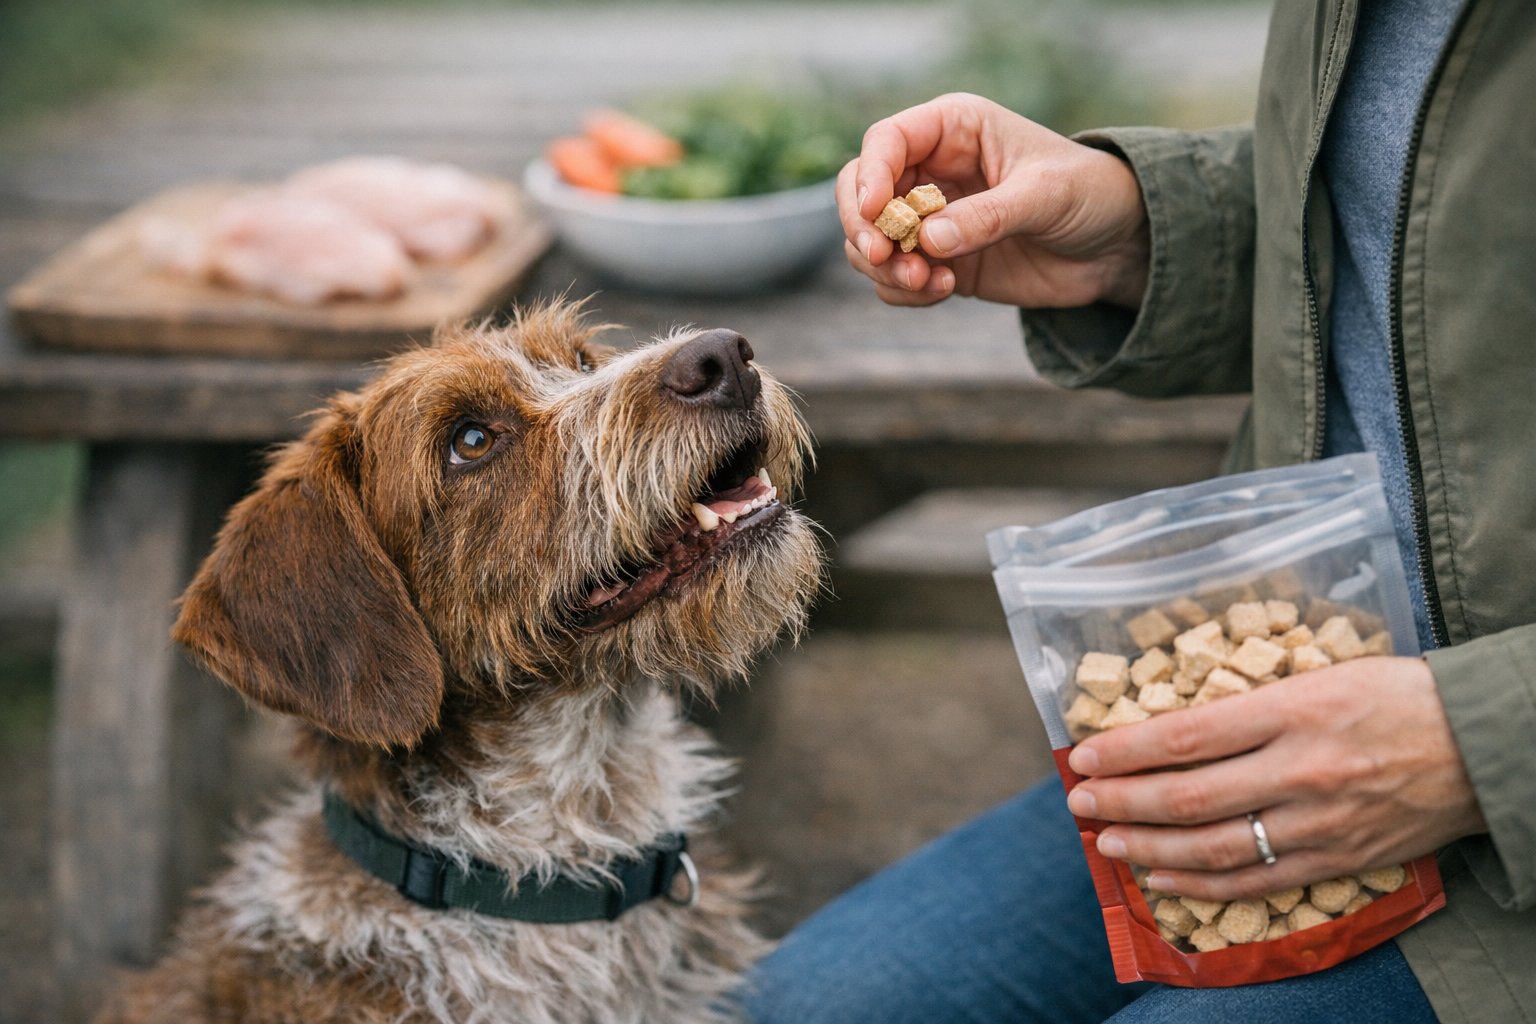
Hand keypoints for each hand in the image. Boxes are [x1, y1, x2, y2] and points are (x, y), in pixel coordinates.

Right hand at [836, 92, 1149, 308]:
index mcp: (954, 130)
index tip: (878, 213)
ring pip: (869, 240)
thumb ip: (988, 216)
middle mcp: (931, 171)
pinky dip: (904, 292)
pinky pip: (894, 279)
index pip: (886, 142)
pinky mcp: (938, 262)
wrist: (1115, 246)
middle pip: (860, 192)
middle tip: (886, 258)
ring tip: (929, 283)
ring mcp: (930, 220)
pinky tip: (945, 291)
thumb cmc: (1089, 194)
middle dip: (864, 228)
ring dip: (884, 268)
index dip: (871, 175)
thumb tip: (928, 240)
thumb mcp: (1045, 195)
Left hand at [1064, 657, 1486, 900]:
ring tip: (1106, 839)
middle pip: (1188, 796)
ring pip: (1214, 847)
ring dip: (1149, 846)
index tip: (1083, 753)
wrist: (1484, 743)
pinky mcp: (1338, 859)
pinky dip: (1201, 884)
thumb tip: (1175, 723)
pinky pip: (1256, 880)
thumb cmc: (1397, 695)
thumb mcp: (1320, 675)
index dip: (1126, 750)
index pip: (1185, 736)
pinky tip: (1161, 877)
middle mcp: (1300, 770)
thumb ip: (1252, 702)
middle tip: (1079, 799)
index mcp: (1293, 711)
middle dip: (1122, 800)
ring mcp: (1319, 822)